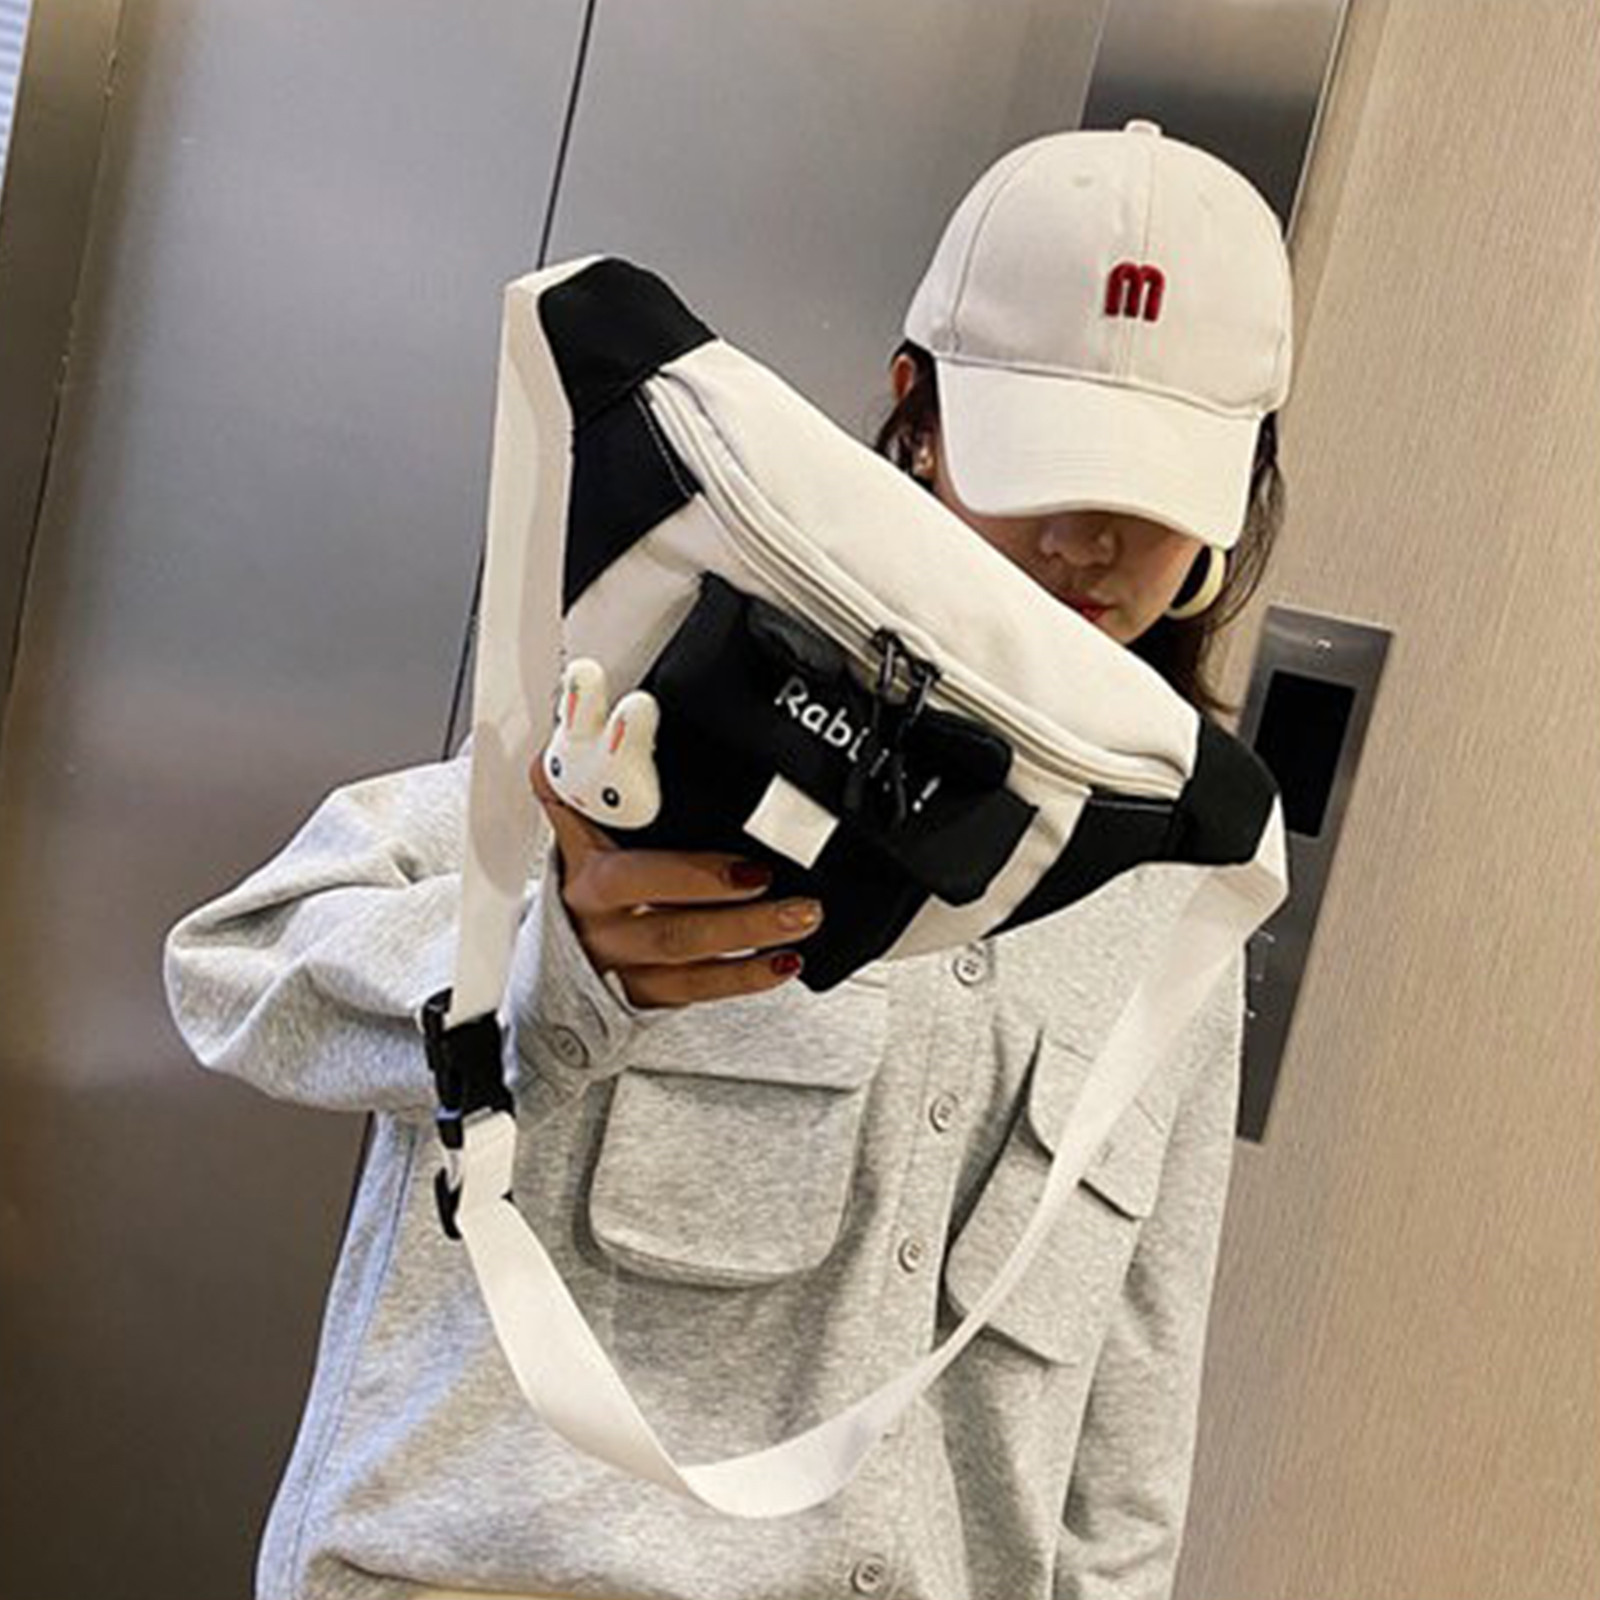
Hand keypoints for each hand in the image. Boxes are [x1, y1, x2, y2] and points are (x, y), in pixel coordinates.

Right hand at [528, 743, 822, 1009]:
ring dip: (749, 937)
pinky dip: (744, 979)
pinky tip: (783, 962)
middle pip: (667, 918)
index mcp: (589, 875)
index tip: (736, 860)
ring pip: (688, 955)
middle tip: (778, 881)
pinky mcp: (648, 994)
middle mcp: (606, 924)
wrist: (561, 956)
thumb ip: (578, 776)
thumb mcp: (573, 830)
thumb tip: (578, 694)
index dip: (678, 864)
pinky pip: (698, 990)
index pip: (628, 869)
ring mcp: (627, 962)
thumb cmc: (582, 882)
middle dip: (728, 903)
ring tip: (801, 917)